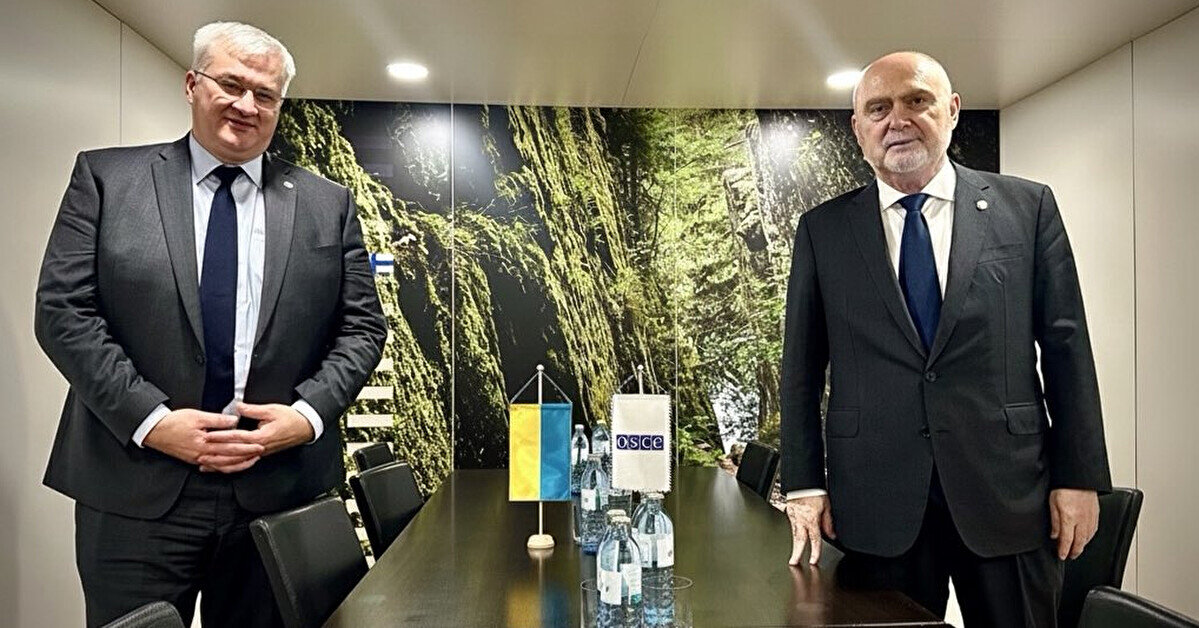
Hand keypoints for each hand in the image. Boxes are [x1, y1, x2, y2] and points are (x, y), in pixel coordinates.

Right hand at [143, 408, 263, 472]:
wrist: (154, 431)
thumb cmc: (174, 422)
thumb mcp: (197, 416)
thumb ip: (217, 420)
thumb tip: (234, 421)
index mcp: (204, 443)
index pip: (230, 445)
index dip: (246, 445)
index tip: (258, 443)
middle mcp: (202, 455)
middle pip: (229, 457)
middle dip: (246, 456)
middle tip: (260, 453)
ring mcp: (198, 459)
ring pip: (222, 465)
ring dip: (238, 464)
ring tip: (250, 460)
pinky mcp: (194, 460)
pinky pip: (213, 467)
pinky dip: (225, 467)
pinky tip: (232, 466)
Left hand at [200, 402, 314, 470]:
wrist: (305, 428)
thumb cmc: (291, 418)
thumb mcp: (272, 410)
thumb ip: (252, 410)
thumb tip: (237, 407)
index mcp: (261, 437)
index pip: (237, 438)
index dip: (221, 437)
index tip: (208, 436)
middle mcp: (260, 448)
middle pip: (234, 454)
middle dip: (215, 455)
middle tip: (199, 454)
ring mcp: (261, 454)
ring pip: (237, 463)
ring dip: (220, 464)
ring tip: (205, 465)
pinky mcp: (261, 455)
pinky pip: (243, 463)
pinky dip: (230, 466)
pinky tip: (221, 467)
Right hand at [785, 495, 835, 565]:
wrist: (802, 480)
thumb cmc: (814, 490)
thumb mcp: (827, 506)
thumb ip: (828, 522)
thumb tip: (832, 535)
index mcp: (811, 519)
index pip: (814, 539)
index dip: (815, 552)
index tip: (813, 561)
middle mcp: (800, 519)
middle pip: (799, 540)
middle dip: (796, 553)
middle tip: (793, 563)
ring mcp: (793, 516)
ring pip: (794, 533)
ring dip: (794, 544)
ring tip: (794, 554)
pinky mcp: (789, 511)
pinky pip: (792, 524)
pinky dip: (794, 531)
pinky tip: (796, 535)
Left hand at [1050, 488, 1099, 559]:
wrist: (1079, 477)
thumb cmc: (1064, 487)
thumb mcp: (1052, 503)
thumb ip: (1054, 521)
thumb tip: (1054, 535)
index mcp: (1069, 518)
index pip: (1067, 540)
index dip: (1064, 550)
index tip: (1061, 556)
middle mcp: (1081, 520)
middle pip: (1079, 542)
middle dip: (1074, 552)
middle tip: (1070, 556)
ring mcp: (1090, 518)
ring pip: (1088, 537)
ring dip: (1082, 546)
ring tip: (1077, 550)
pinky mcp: (1096, 514)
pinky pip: (1094, 530)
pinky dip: (1089, 537)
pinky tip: (1086, 538)